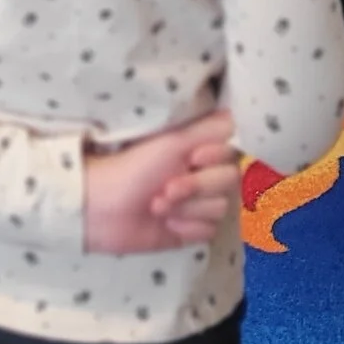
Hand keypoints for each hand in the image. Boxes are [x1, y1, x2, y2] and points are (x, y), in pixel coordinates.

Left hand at [82, 110, 241, 254]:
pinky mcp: (193, 229)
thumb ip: (212, 129)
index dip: (217, 156)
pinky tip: (165, 224)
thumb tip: (240, 113)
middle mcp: (205, 173)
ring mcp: (200, 203)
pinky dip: (186, 227)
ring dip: (187, 208)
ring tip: (157, 206)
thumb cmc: (134, 168)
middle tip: (165, 188)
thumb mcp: (174, 142)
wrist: (104, 211)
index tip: (193, 157)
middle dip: (197, 187)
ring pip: (222, 207)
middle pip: (232, 180)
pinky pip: (210, 230)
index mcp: (201, 148)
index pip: (235, 149)